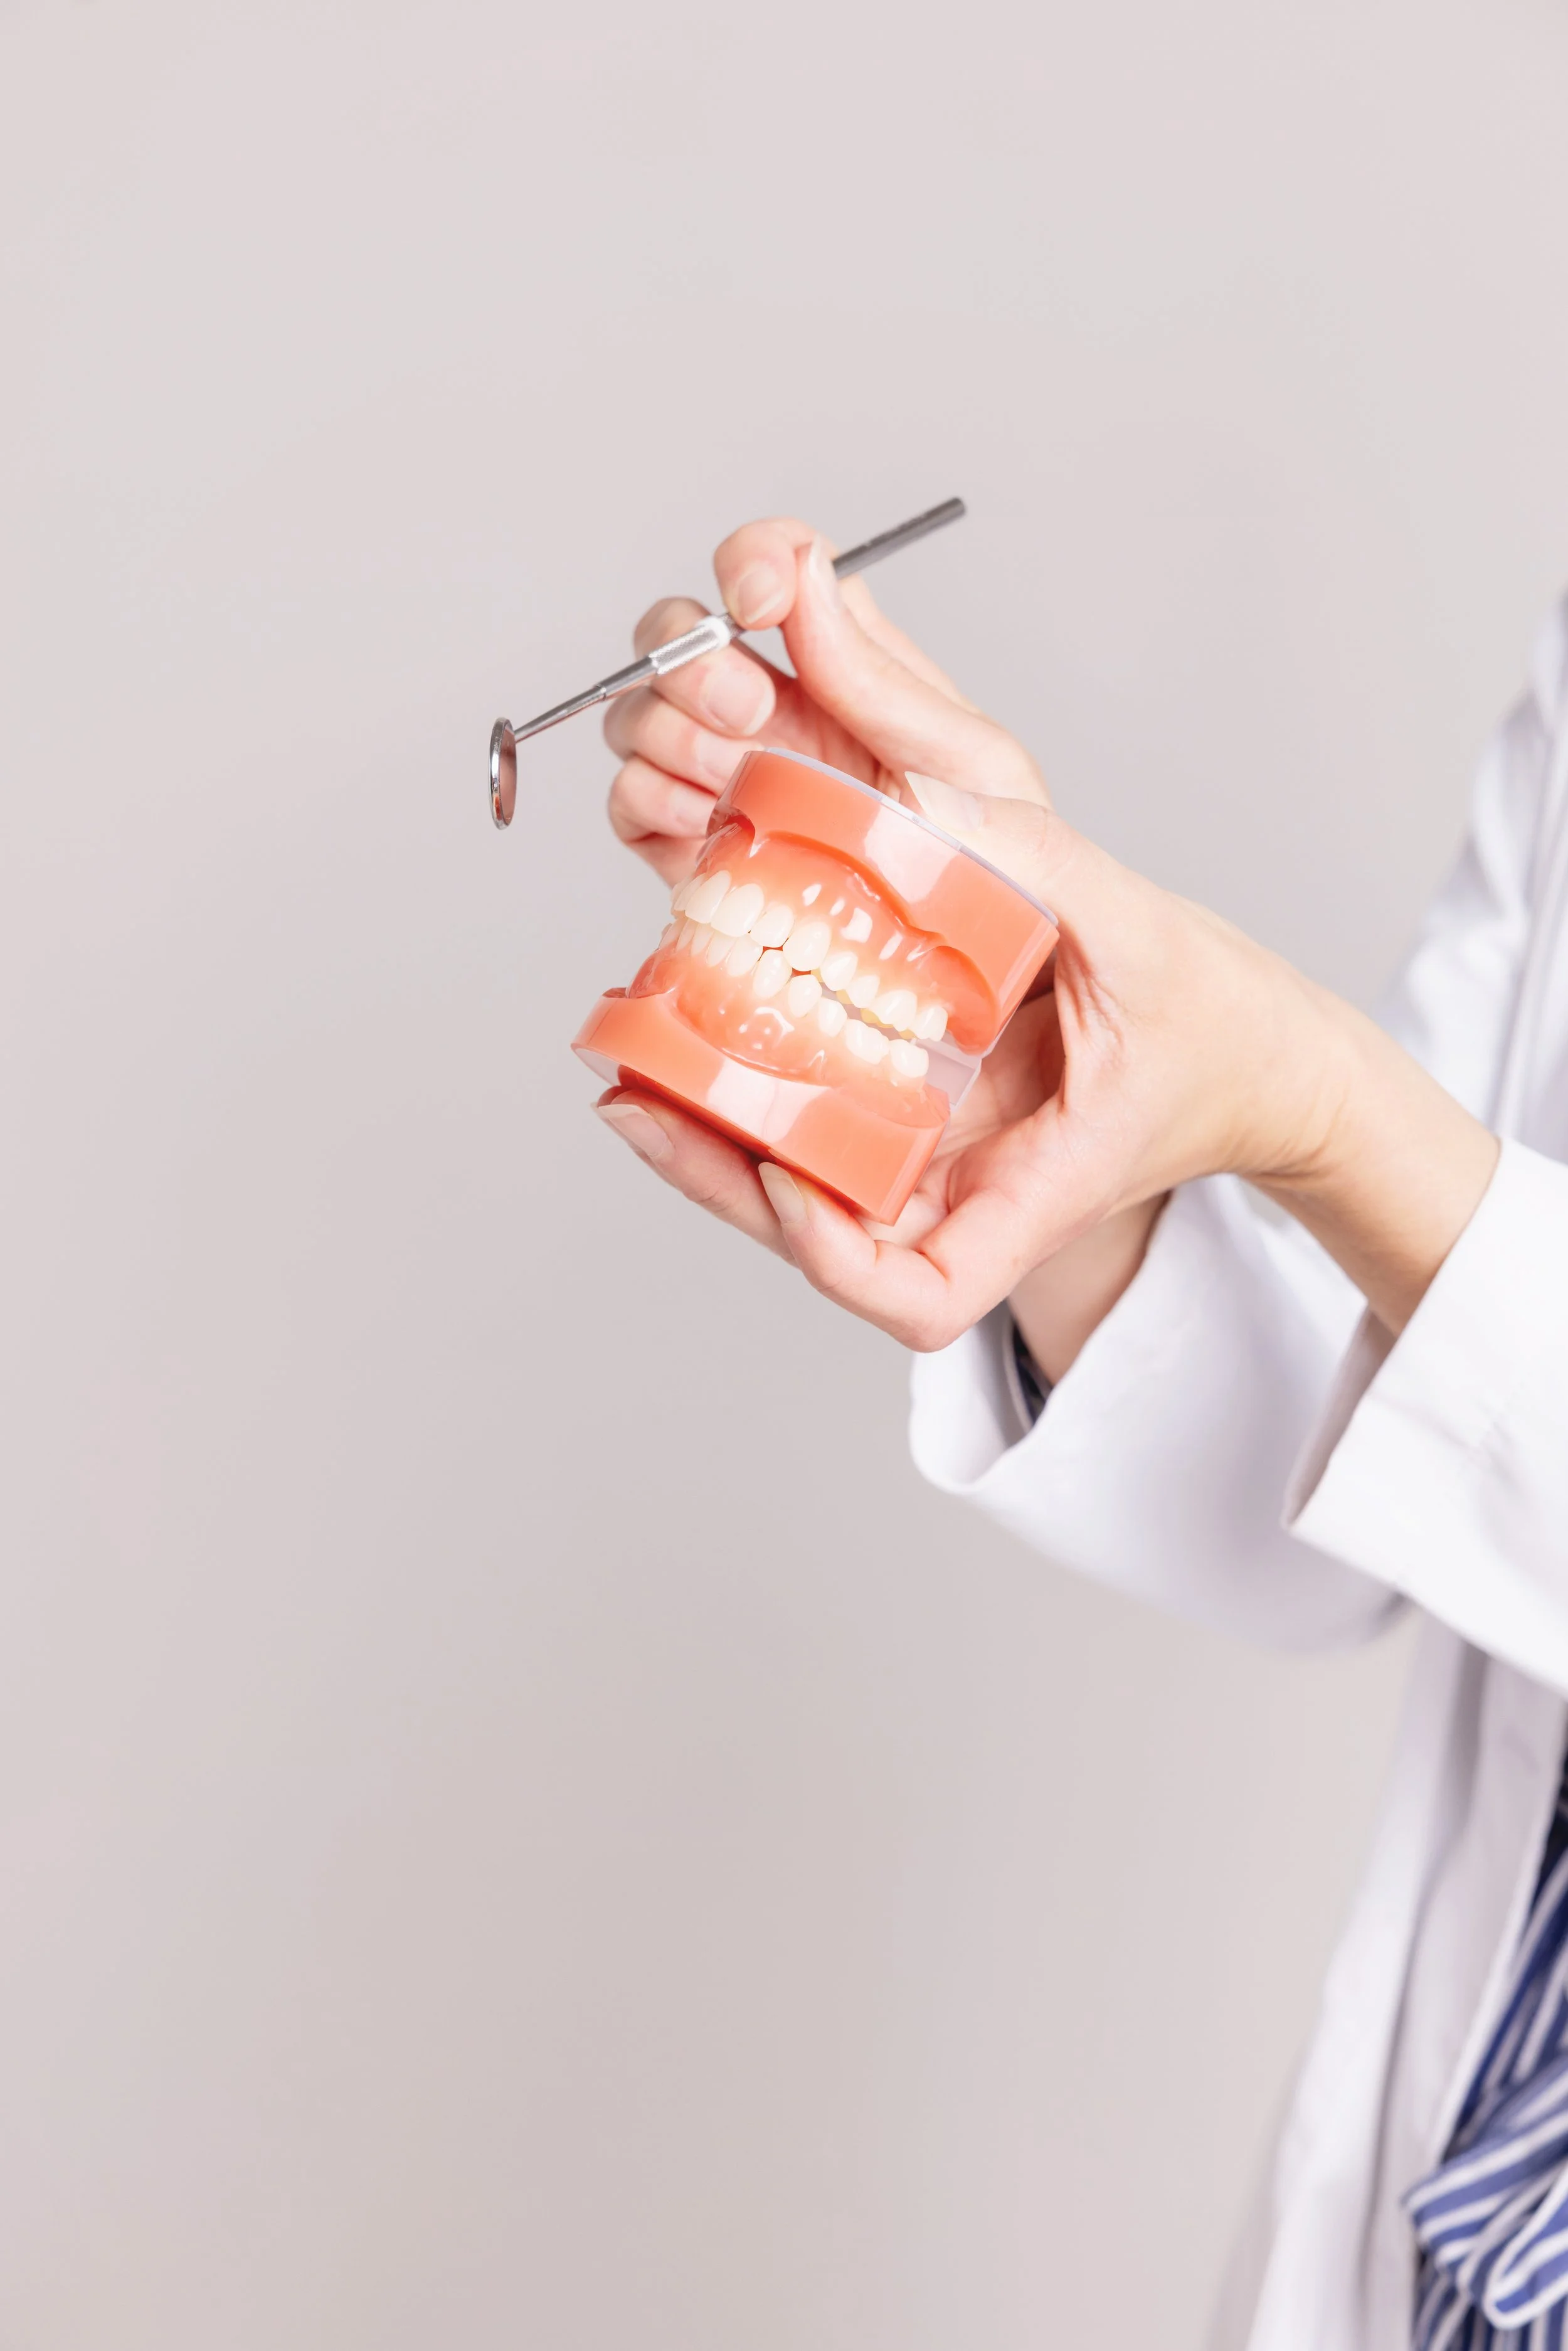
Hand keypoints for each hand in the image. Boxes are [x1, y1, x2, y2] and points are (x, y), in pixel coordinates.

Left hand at [602, 517, 1146, 1374]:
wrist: (1249, 1054)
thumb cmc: (1209, 1028)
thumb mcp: (1138, 932)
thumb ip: (1039, 862)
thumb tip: (915, 793)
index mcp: (1036, 1196)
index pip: (926, 1291)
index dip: (838, 1256)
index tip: (786, 1177)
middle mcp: (967, 1195)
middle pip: (823, 1235)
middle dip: (718, 1178)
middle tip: (631, 1100)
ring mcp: (937, 1166)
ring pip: (800, 1179)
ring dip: (707, 1132)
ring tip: (626, 1063)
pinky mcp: (920, 1121)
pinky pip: (818, 1114)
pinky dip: (749, 1076)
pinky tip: (686, 1020)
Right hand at [604, 517, 1046, 885]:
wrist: (985, 1008)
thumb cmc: (1012, 886)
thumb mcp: (977, 774)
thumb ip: (894, 683)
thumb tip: (815, 585)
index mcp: (858, 673)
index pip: (784, 566)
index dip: (754, 559)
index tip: (759, 600)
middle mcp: (784, 716)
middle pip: (683, 629)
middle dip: (693, 658)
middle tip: (749, 717)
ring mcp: (731, 783)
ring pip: (642, 712)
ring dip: (671, 737)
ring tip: (736, 792)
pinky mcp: (693, 856)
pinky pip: (629, 800)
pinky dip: (649, 806)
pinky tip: (709, 837)